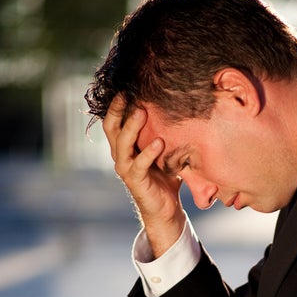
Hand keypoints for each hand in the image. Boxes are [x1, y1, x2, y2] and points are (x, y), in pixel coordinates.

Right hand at [102, 93, 185, 256]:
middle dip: (118, 110)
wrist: (167, 210)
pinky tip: (159, 142)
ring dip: (131, 128)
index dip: (116, 104)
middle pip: (112, 128)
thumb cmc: (167, 177)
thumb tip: (184, 106)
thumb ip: (167, 132)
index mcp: (125, 145)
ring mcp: (125, 169)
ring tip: (142, 113)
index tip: (127, 86)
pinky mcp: (135, 182)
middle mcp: (120, 155)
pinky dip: (148, 153)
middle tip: (129, 94)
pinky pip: (138, 165)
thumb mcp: (166, 150)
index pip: (114, 120)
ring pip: (122, 145)